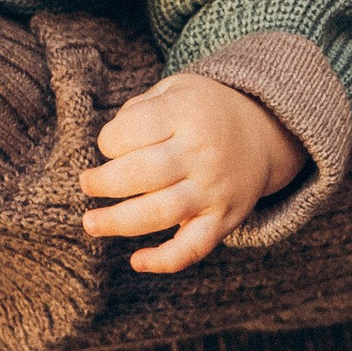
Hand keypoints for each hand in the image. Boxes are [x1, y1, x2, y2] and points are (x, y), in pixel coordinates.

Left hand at [80, 72, 304, 271]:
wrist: (264, 131)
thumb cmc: (202, 111)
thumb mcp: (175, 89)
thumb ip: (139, 109)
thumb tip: (107, 146)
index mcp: (187, 114)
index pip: (133, 130)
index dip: (109, 141)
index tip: (108, 145)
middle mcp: (203, 153)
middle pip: (144, 173)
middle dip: (104, 182)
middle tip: (88, 184)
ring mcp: (215, 189)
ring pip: (162, 212)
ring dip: (119, 222)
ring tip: (91, 223)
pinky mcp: (224, 220)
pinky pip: (194, 248)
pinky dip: (165, 261)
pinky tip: (137, 261)